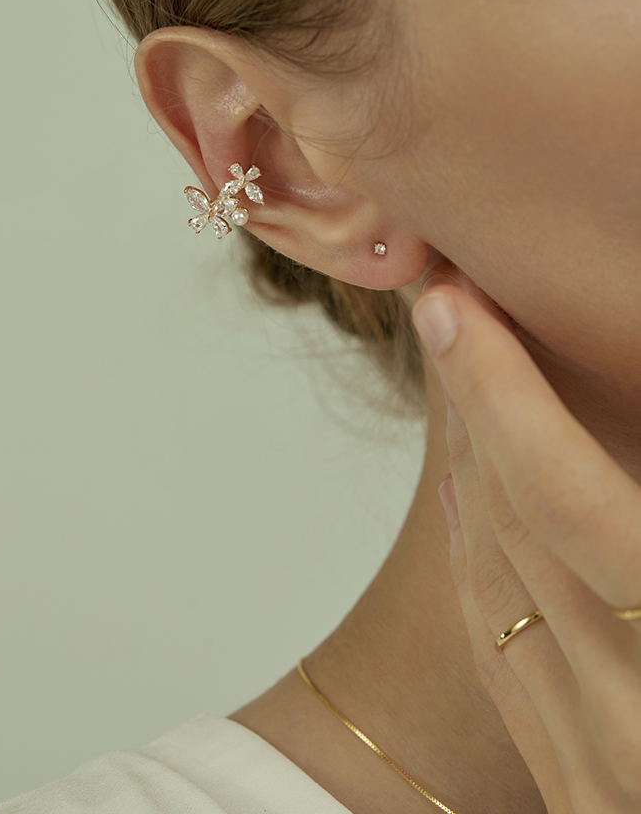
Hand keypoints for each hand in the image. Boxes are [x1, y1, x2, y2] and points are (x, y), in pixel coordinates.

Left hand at [412, 274, 640, 813]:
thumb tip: (631, 432)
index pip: (563, 500)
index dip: (502, 395)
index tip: (457, 308)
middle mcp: (633, 719)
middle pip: (511, 527)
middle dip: (471, 408)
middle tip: (450, 315)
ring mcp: (594, 770)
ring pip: (491, 582)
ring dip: (465, 470)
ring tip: (458, 383)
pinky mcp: (575, 796)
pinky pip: (495, 654)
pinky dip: (473, 561)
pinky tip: (464, 503)